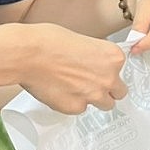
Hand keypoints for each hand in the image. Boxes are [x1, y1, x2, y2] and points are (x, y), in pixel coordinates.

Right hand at [12, 24, 127, 113]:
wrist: (28, 55)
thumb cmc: (49, 41)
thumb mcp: (83, 41)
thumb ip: (96, 56)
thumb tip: (95, 64)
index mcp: (114, 57)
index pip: (121, 70)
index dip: (108, 71)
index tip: (99, 70)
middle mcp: (108, 78)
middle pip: (119, 92)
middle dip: (108, 89)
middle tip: (92, 83)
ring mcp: (93, 95)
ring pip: (105, 104)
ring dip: (94, 99)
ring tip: (77, 89)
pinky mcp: (75, 107)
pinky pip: (80, 109)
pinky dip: (73, 103)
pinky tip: (61, 91)